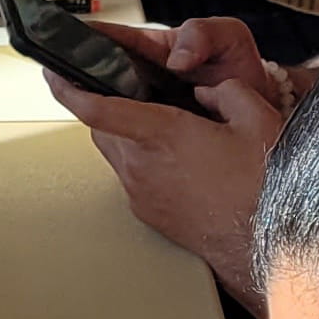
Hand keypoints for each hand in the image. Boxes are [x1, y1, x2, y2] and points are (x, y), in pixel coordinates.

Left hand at [38, 18, 287, 294]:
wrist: (264, 245)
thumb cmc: (261, 188)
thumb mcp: (257, 121)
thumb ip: (227, 93)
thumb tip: (207, 92)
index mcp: (162, 134)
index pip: (97, 108)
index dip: (68, 88)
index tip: (53, 74)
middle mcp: (142, 165)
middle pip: (101, 128)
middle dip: (107, 106)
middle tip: (127, 93)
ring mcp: (141, 193)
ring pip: (115, 153)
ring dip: (125, 135)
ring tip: (160, 126)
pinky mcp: (148, 213)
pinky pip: (131, 177)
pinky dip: (140, 161)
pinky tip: (174, 160)